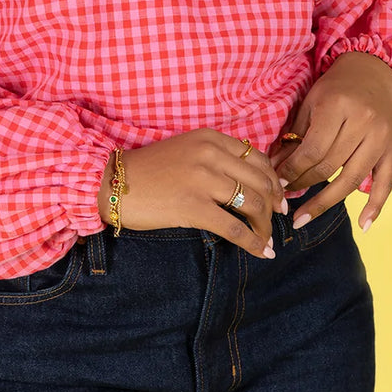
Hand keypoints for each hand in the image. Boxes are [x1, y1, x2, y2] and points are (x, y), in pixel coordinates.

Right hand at [99, 129, 286, 258]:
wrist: (114, 184)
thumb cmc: (149, 171)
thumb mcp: (186, 150)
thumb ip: (216, 159)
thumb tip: (248, 183)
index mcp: (210, 138)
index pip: (257, 159)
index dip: (274, 181)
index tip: (278, 198)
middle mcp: (210, 154)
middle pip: (261, 182)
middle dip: (274, 205)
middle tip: (277, 220)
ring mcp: (203, 180)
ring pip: (253, 205)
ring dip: (265, 227)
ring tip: (267, 240)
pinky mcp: (194, 207)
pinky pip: (235, 228)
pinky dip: (254, 243)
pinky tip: (262, 253)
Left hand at [270, 51, 391, 232]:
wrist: (373, 73)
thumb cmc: (336, 88)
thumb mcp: (311, 102)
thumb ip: (296, 136)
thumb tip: (276, 169)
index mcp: (338, 106)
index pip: (312, 150)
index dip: (292, 170)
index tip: (277, 183)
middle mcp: (363, 123)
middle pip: (330, 166)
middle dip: (303, 185)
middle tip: (284, 200)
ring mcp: (381, 138)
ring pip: (352, 180)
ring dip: (326, 203)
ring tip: (304, 218)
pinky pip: (385, 183)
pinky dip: (376, 206)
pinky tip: (365, 225)